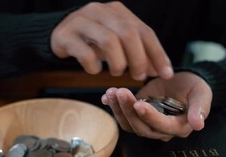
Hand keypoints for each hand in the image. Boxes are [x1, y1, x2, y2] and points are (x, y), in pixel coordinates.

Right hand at [50, 1, 172, 80]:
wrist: (59, 34)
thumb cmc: (92, 40)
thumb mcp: (117, 43)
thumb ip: (138, 53)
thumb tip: (159, 70)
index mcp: (118, 11)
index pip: (144, 31)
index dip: (158, 54)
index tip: (166, 74)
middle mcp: (101, 11)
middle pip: (128, 34)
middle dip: (138, 59)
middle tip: (138, 76)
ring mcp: (82, 21)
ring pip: (109, 41)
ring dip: (117, 63)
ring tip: (116, 72)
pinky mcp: (65, 35)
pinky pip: (85, 53)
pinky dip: (94, 66)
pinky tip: (95, 70)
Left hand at [101, 72, 212, 140]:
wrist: (184, 82)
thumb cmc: (195, 88)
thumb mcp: (202, 93)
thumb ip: (200, 108)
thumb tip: (199, 125)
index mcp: (180, 127)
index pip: (162, 126)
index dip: (150, 116)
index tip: (138, 103)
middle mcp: (162, 130)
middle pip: (142, 127)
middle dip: (129, 110)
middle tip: (120, 92)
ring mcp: (148, 125)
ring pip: (130, 124)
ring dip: (119, 109)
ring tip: (112, 92)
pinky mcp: (137, 117)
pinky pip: (124, 117)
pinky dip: (114, 108)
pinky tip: (107, 96)